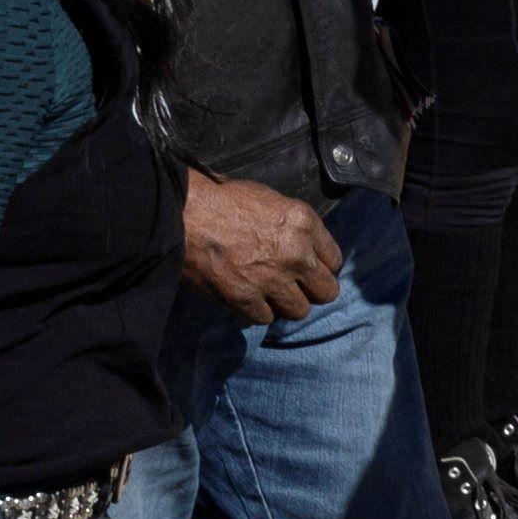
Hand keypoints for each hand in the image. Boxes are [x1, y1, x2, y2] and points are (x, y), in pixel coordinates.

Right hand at [179, 173, 345, 324]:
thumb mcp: (271, 201)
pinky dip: (256, 311)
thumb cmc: (222, 200)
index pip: (334, 261)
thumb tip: (303, 247)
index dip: (320, 267)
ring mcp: (271, 279)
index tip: (308, 269)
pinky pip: (265, 318)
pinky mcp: (245, 298)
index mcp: (304, 224)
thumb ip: (294, 228)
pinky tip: (247, 298)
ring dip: (285, 304)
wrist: (183, 212)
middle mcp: (295, 254)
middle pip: (326, 292)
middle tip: (294, 286)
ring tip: (270, 294)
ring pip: (299, 310)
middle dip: (311, 290)